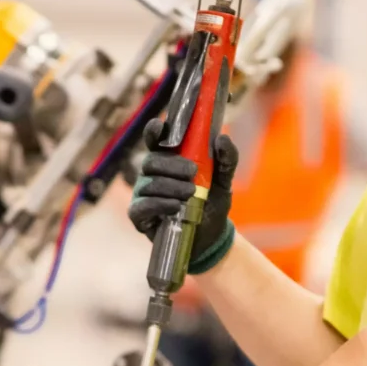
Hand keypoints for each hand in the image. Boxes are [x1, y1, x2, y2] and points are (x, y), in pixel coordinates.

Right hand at [126, 121, 238, 273]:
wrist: (211, 238)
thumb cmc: (212, 204)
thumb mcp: (224, 181)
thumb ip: (226, 159)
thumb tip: (222, 138)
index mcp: (168, 159)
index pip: (155, 140)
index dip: (154, 131)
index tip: (160, 127)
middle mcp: (152, 174)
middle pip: (151, 161)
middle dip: (172, 165)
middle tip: (192, 172)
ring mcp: (143, 194)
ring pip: (148, 183)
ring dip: (171, 187)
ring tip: (191, 194)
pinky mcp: (140, 216)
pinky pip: (141, 206)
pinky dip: (159, 204)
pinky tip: (176, 207)